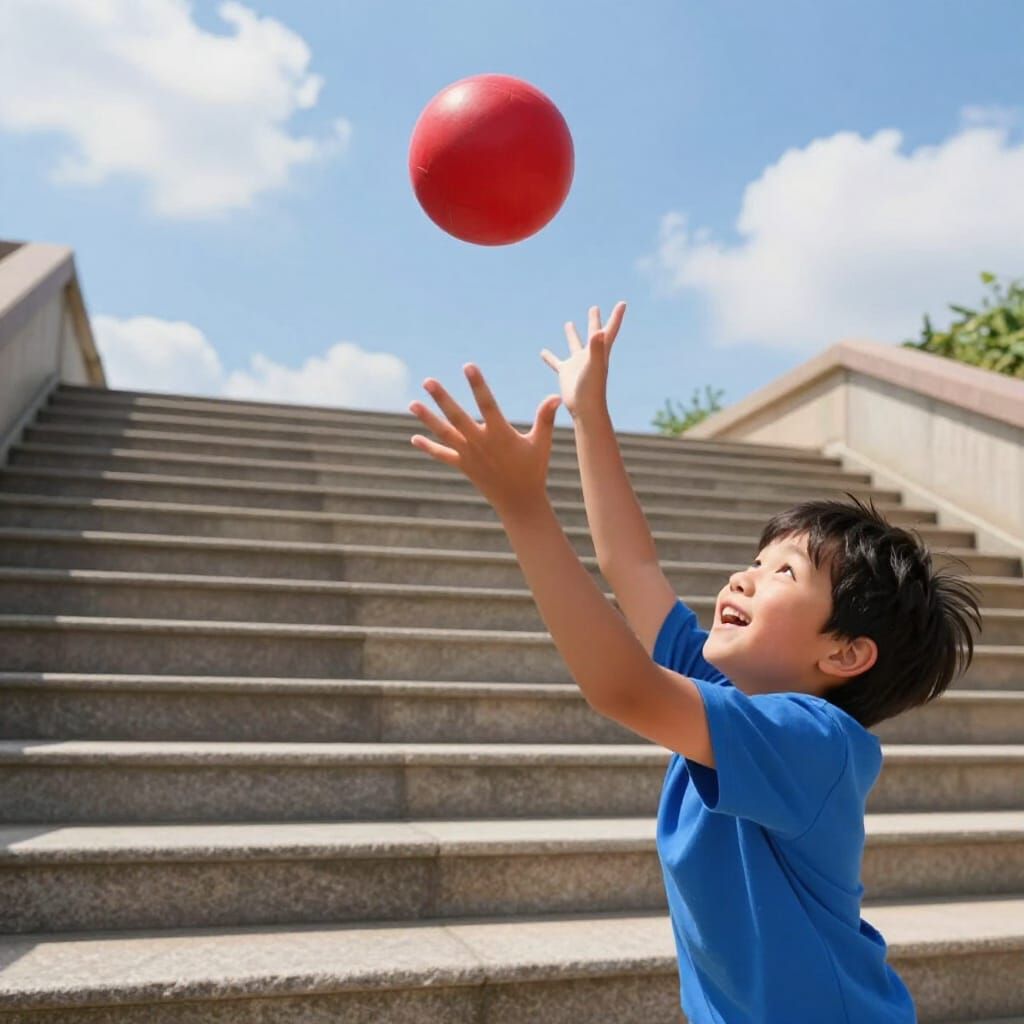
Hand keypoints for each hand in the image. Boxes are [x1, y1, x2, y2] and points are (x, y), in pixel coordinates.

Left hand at [409, 363, 561, 516]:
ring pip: (444, 433)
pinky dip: (428, 447)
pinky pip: (442, 455)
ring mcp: (469, 455)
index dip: (478, 384)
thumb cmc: (533, 469)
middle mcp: (480, 443)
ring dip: (427, 419)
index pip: (487, 404)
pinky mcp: (463, 466)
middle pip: (457, 417)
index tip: (468, 366)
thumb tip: (556, 396)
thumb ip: (545, 418)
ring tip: (412, 404)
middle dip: (442, 398)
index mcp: (500, 434)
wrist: (519, 502)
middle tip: (427, 381)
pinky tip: (414, 438)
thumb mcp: (541, 442)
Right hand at [541, 301, 625, 419]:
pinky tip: (542, 352)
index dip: (616, 317)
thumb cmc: (592, 388)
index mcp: (600, 351)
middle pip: (593, 333)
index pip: (609, 330)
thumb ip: (597, 348)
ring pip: (574, 345)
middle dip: (594, 320)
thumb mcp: (594, 365)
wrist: (584, 409)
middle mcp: (590, 355)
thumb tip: (597, 332)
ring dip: (572, 335)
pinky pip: (556, 362)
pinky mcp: (566, 373)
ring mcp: (577, 364)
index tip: (622, 304)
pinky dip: (550, 357)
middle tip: (594, 308)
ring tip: (569, 323)